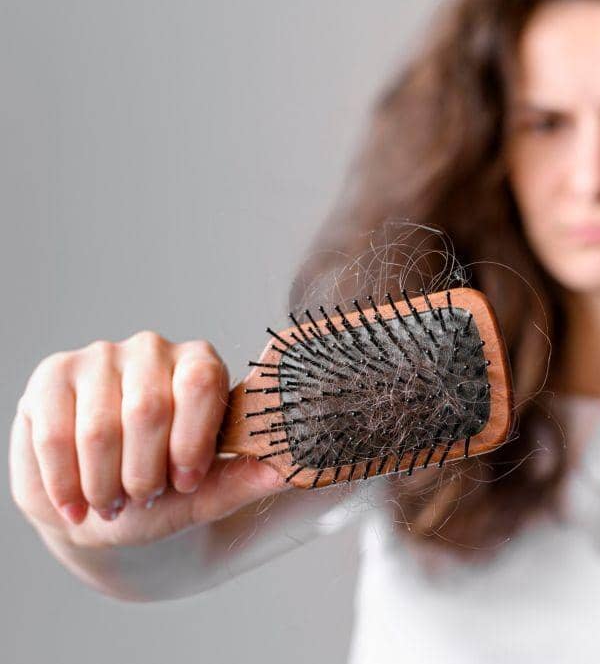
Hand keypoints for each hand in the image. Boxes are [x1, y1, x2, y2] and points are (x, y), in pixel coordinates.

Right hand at [9, 331, 288, 548]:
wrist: (99, 506)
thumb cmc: (161, 494)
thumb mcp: (207, 493)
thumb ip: (246, 478)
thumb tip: (290, 468)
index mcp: (201, 365)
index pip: (201, 383)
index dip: (193, 439)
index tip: (187, 483)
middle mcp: (152, 350)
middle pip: (149, 409)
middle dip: (146, 472)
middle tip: (144, 498)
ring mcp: (99, 358)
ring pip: (100, 428)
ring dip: (105, 483)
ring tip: (112, 504)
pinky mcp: (52, 376)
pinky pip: (55, 434)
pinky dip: (66, 482)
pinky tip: (75, 505)